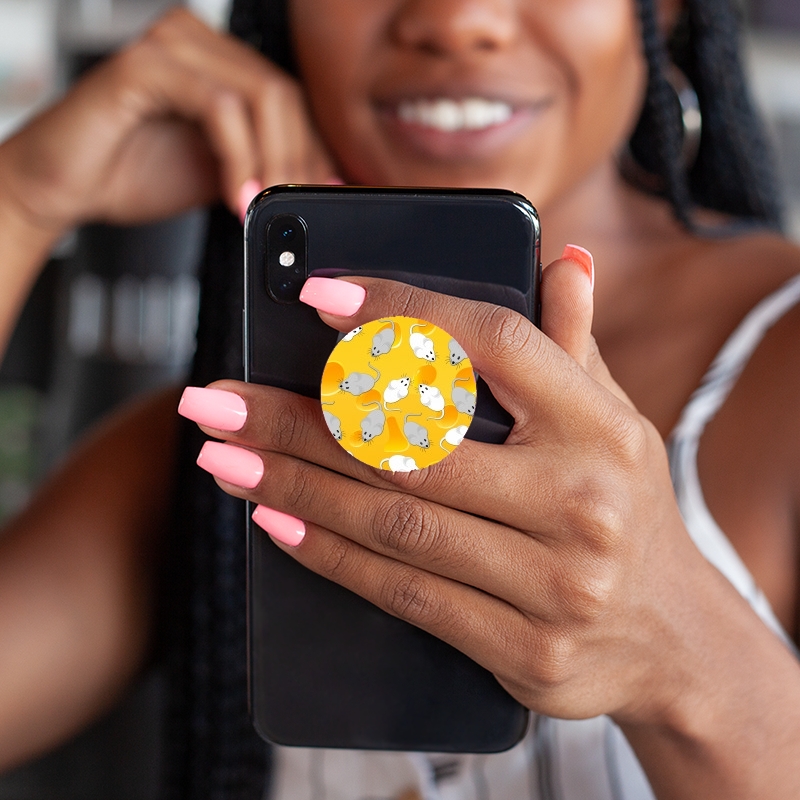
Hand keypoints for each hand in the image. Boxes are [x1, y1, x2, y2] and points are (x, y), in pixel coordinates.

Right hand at [0, 8, 335, 234]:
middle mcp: (197, 42)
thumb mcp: (220, 174)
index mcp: (218, 62)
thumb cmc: (131, 173)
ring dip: (272, 161)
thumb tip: (315, 183)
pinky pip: (219, 106)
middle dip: (298, 161)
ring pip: (260, 96)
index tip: (321, 195)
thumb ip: (263, 167)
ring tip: (263, 206)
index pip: (289, 99)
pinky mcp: (145, 64)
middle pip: (283, 95)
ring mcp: (170, 46)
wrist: (64, 186)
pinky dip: (238, 157)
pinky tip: (236, 195)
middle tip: (293, 207)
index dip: (313, 150)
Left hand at [183, 254, 717, 731]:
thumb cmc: (623, 506)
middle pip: (413, 444)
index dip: (401, 315)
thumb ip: (572, 343)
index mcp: (602, 425)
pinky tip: (275, 520)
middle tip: (215, 396)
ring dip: (293, 484)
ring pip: (395, 523)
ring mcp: (556, 582)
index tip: (317, 296)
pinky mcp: (526, 650)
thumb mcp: (614, 419)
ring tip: (222, 454)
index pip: (491, 344)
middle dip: (298, 418)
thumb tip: (560, 259)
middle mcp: (582, 500)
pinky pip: (406, 595)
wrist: (672, 637)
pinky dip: (331, 554)